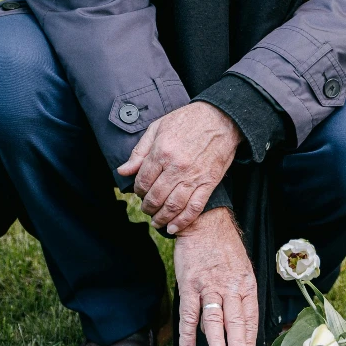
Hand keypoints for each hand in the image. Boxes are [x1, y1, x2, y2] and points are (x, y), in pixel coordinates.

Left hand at [116, 101, 242, 233]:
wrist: (221, 118)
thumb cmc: (188, 119)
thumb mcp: (158, 127)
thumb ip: (139, 151)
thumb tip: (123, 171)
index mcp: (162, 151)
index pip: (143, 181)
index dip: (138, 190)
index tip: (140, 192)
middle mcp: (177, 166)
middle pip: (155, 197)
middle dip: (147, 207)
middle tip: (147, 209)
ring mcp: (194, 176)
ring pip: (172, 206)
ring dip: (161, 218)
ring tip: (156, 221)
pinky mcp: (209, 182)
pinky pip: (194, 207)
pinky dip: (183, 221)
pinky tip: (173, 228)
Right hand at [174, 207, 258, 345]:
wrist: (205, 221)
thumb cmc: (224, 246)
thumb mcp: (241, 266)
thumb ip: (238, 295)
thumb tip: (234, 323)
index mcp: (246, 283)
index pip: (251, 317)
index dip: (251, 340)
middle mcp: (230, 286)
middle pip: (236, 322)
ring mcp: (209, 286)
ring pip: (214, 320)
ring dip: (217, 344)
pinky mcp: (190, 284)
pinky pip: (189, 313)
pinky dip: (187, 334)